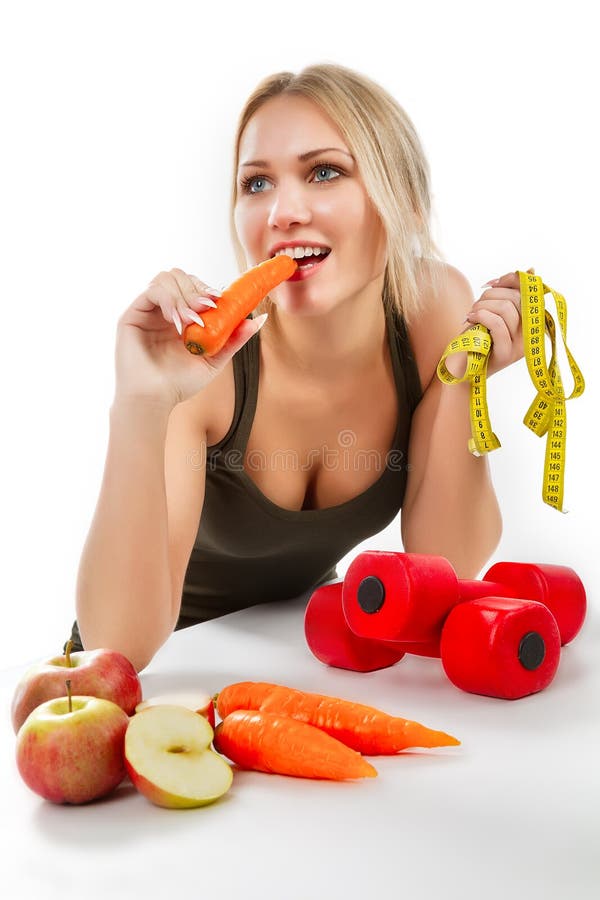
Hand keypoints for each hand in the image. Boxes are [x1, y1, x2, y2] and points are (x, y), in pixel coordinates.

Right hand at [114, 267, 262, 407]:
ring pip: (166, 278)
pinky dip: (169, 301)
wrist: (155, 399)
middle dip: (197, 289)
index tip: (219, 299)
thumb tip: (259, 320)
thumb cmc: (179, 384)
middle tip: (207, 308)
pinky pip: (153, 291)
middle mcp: (162, 310)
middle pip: (181, 276)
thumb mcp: (213, 360)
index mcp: (179, 317)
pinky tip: (177, 322)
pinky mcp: (132, 315)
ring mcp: (147, 311)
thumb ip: (233, 339)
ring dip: (184, 295)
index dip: (207, 288)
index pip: (194, 287)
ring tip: (191, 321)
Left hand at [464, 270, 525, 376]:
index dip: (511, 280)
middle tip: (475, 307)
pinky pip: (498, 325)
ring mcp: (521, 346)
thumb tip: (532, 270)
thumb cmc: (477, 339)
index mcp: (532, 321)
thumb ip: (509, 294)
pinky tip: (470, 320)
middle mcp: (532, 334)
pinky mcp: (507, 354)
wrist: (461, 369)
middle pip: (516, 297)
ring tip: (471, 316)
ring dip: (482, 307)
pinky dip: (481, 317)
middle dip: (490, 296)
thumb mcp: (493, 312)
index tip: (490, 284)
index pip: (531, 290)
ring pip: (506, 309)